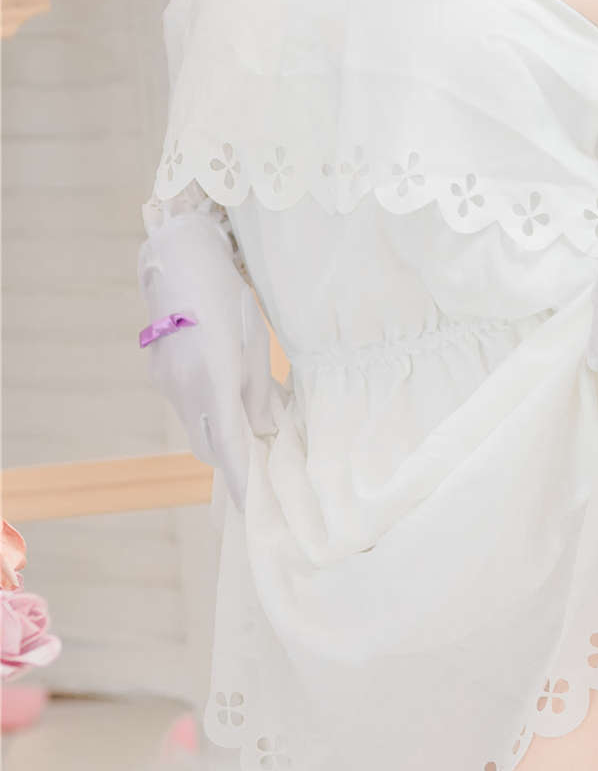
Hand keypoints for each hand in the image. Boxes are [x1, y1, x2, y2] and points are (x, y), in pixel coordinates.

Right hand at [137, 209, 273, 512]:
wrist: (177, 262)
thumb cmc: (226, 297)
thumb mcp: (256, 343)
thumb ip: (260, 392)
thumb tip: (265, 431)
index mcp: (214, 382)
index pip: (230, 447)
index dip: (242, 480)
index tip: (252, 508)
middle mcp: (184, 390)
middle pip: (210, 448)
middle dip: (234, 460)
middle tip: (262, 459)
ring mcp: (167, 384)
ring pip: (197, 428)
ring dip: (221, 434)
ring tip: (248, 418)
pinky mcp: (160, 375)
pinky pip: (188, 407)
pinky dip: (207, 411)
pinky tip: (224, 389)